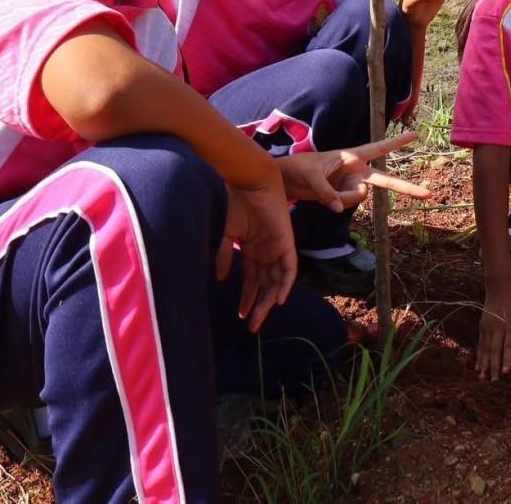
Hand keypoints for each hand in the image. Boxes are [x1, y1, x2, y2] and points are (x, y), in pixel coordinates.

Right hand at [221, 173, 296, 332]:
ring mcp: (277, 247)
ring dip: (269, 301)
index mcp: (253, 249)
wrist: (250, 182)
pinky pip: (290, 267)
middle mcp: (266, 251)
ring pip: (276, 281)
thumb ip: (223, 255)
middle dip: (258, 306)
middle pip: (265, 285)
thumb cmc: (236, 203)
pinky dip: (285, 284)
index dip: (247, 298)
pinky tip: (278, 300)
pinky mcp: (286, 242)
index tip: (241, 315)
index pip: (252, 280)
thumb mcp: (226, 234)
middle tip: (252, 327)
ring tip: (260, 319)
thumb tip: (220, 279)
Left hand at [275, 131, 430, 210]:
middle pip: (386, 181)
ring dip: (343, 197)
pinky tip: (325, 197)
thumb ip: (327, 193)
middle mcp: (357, 171)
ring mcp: (352, 185)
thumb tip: (339, 209)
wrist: (288, 181)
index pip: (379, 148)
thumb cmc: (299, 168)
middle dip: (406, 188)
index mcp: (352, 156)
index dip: (398, 142)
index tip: (416, 135)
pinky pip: (347, 205)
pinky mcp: (345, 197)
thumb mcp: (311, 177)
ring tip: (325, 190)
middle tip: (428, 194)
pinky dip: (336, 203)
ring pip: (359, 197)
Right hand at [476, 276, 510, 381]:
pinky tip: (478, 367)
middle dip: (494, 366)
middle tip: (494, 381)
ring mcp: (488, 327)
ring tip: (483, 378)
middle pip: (495, 350)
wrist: (499, 286)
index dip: (507, 359)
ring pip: (486, 349)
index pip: (509, 345)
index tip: (505, 372)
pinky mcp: (482, 327)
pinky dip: (479, 356)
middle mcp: (498, 328)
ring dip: (484, 364)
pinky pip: (480, 344)